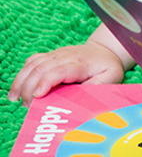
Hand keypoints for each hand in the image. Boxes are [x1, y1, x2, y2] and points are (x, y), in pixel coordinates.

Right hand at [8, 43, 125, 104]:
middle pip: (41, 68)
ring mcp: (55, 55)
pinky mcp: (49, 56)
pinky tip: (17, 89)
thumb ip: (97, 86)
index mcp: (81, 63)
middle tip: (28, 106)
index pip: (59, 70)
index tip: (37, 96)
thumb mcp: (111, 77)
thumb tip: (81, 96)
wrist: (105, 50)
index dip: (45, 82)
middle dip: (29, 87)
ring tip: (16, 99)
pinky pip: (31, 62)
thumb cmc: (108, 67)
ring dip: (21, 81)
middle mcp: (65, 56)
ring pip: (32, 64)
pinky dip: (21, 75)